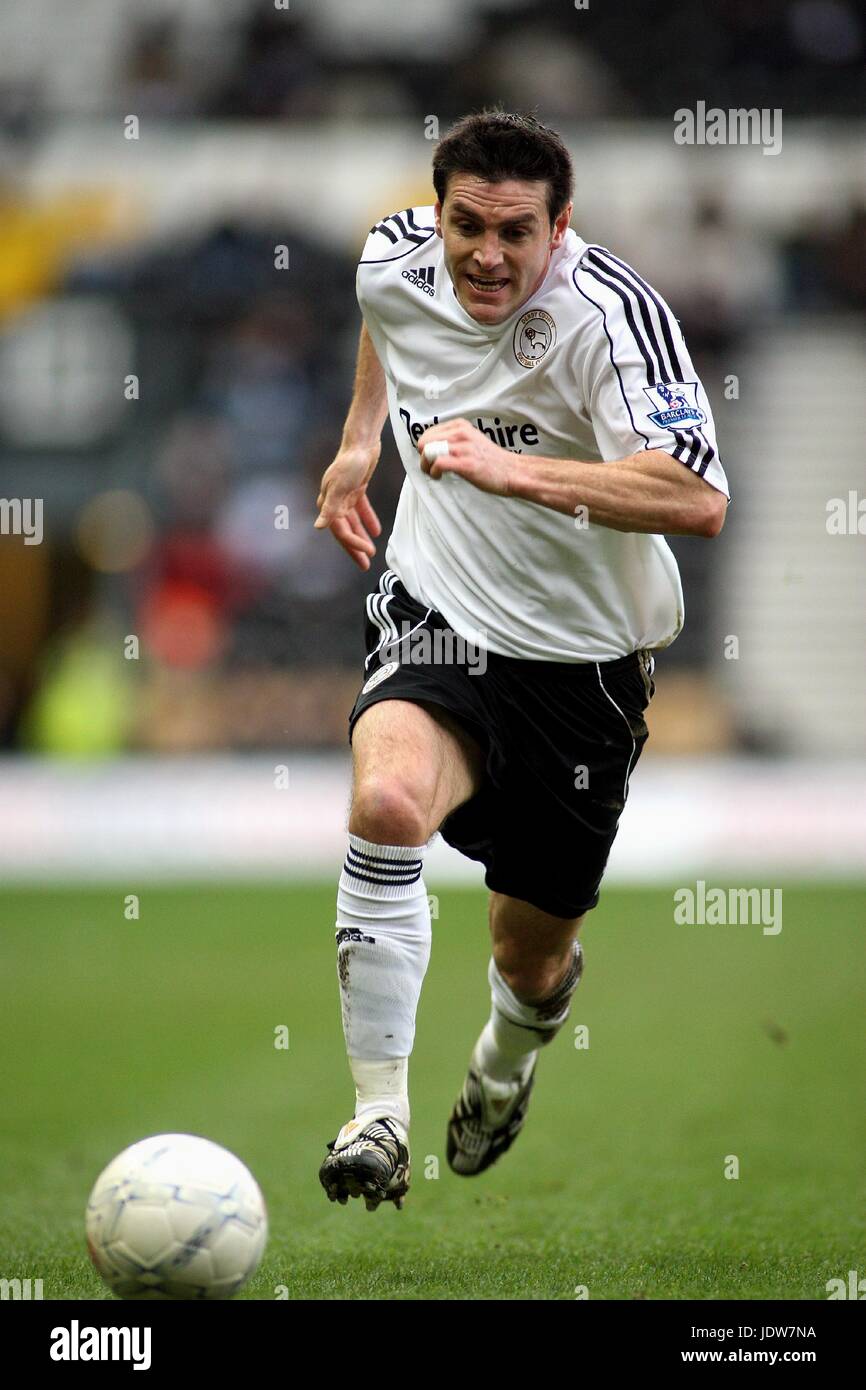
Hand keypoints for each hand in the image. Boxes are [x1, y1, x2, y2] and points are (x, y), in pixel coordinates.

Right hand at [314, 443, 381, 570]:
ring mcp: (344, 496)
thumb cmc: (350, 462)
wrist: (361, 441)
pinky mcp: (356, 489)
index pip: (340, 530)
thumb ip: (331, 508)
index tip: (369, 552)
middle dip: (354, 548)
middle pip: (344, 530)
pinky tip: (376, 531)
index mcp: (328, 502)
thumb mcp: (341, 486)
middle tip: (364, 565)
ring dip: (361, 537)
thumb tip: (318, 527)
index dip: (353, 544)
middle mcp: (334, 501)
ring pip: (353, 522)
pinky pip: (361, 509)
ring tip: (370, 552)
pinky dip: (368, 520)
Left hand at [417, 418, 513, 495]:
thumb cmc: (491, 461)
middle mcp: (461, 433)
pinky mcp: (465, 463)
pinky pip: (438, 463)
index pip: (428, 432)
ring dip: (425, 466)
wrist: (512, 472)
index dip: (425, 447)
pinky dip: (433, 472)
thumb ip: (454, 440)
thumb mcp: (471, 440)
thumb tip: (432, 447)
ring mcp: (463, 448)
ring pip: (428, 452)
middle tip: (429, 467)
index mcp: (461, 426)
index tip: (431, 458)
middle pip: (424, 441)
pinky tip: (439, 477)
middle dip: (422, 456)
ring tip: (434, 473)